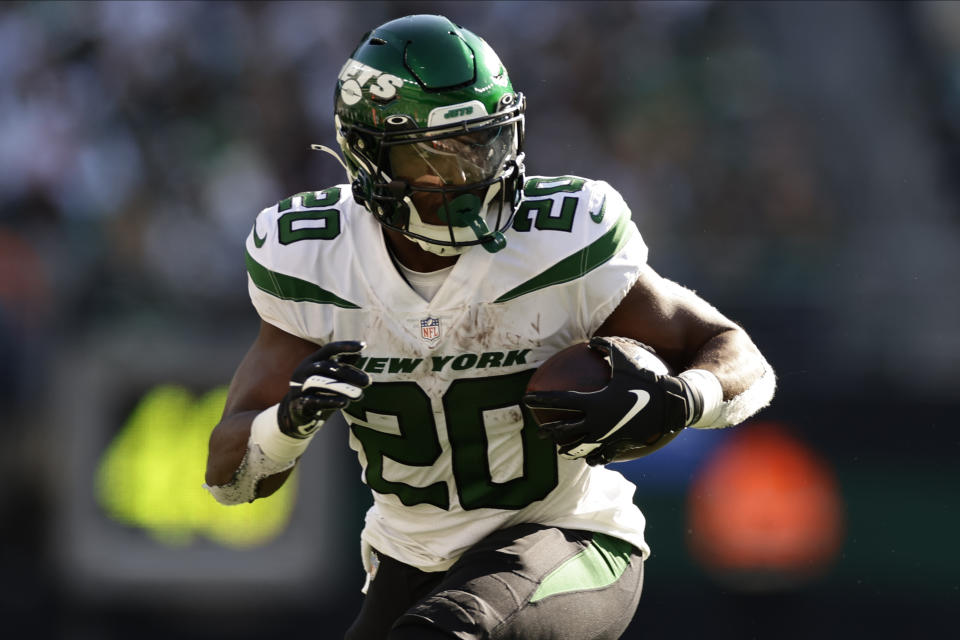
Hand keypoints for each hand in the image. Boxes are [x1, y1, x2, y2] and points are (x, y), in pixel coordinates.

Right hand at [277, 341, 370, 437]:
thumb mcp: (329, 375)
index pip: (329, 349)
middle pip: (327, 366)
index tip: (363, 345)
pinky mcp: (299, 403)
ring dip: (342, 388)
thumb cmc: (318, 389)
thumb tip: (359, 353)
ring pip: (321, 383)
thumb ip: (342, 365)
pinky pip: (314, 401)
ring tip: (359, 395)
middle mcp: (304, 370)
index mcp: (313, 360)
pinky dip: (330, 401)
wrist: (296, 412)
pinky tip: (344, 403)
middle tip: (368, 382)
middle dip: (349, 373)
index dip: (345, 346)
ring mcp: (299, 386)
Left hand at [523, 337, 690, 464]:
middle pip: (563, 429)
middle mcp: (596, 422)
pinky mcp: (619, 446)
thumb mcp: (626, 358)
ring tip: (560, 448)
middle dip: (549, 430)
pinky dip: (592, 457)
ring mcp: (607, 437)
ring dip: (567, 447)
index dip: (540, 400)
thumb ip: (606, 347)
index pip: (559, 401)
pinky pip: (600, 455)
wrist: (673, 404)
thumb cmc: (648, 379)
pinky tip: (589, 459)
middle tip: (539, 430)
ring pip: (579, 446)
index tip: (526, 399)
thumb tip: (592, 339)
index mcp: (593, 401)